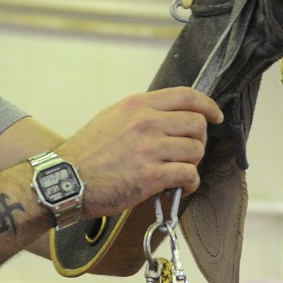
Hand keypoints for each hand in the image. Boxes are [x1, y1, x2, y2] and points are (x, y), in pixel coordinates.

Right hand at [54, 87, 221, 217]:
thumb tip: (170, 115)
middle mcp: (146, 122)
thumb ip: (142, 112)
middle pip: (197, 124)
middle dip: (199, 140)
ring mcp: (149, 149)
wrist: (67, 180)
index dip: (208, 106)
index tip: (215, 116)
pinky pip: (188, 175)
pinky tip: (180, 186)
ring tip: (180, 171)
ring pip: (196, 150)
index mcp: (138, 105)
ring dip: (193, 163)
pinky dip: (190, 183)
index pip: (186, 96)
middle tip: (188, 152)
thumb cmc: (88, 152)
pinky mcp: (150, 176)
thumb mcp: (113, 117)